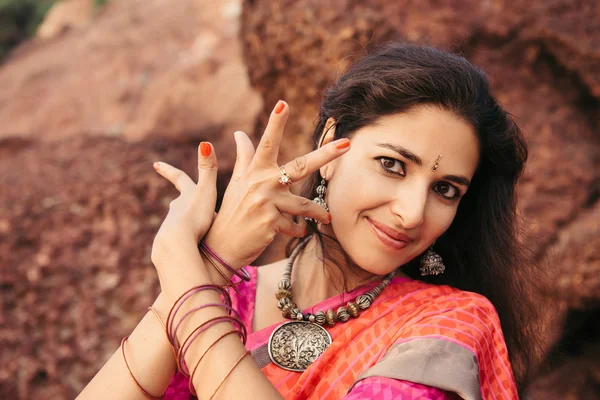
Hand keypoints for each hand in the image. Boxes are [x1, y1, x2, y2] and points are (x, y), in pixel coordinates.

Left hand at [150, 142, 218, 287]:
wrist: (178, 245)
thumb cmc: (195, 217)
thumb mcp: (206, 191)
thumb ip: (208, 169)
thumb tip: (205, 143)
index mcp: (186, 197)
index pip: (178, 178)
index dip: (168, 170)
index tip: (155, 165)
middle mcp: (176, 211)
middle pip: (178, 204)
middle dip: (181, 202)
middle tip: (180, 202)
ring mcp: (173, 229)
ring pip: (181, 225)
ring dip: (188, 225)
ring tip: (196, 231)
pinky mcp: (173, 247)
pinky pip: (184, 243)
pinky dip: (189, 243)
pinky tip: (192, 250)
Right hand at [204, 100, 350, 268]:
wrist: (220, 245)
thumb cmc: (231, 211)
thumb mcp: (236, 183)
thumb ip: (243, 157)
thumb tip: (239, 133)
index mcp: (254, 171)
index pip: (266, 143)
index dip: (275, 123)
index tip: (283, 103)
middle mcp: (261, 184)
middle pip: (300, 166)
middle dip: (325, 154)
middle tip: (347, 143)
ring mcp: (266, 204)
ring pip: (305, 206)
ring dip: (318, 213)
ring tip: (326, 217)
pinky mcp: (271, 224)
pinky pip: (296, 226)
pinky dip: (298, 229)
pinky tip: (298, 231)